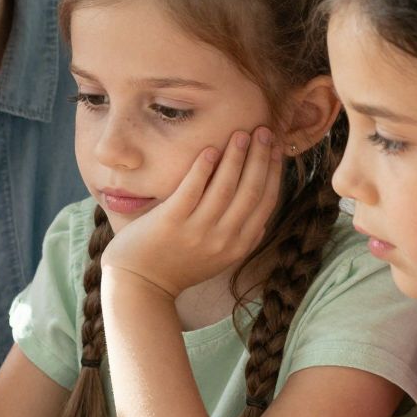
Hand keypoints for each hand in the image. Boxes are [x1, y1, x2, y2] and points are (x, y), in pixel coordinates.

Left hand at [101, 127, 281, 299]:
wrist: (140, 285)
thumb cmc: (177, 267)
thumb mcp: (219, 259)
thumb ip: (240, 240)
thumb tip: (263, 219)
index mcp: (239, 246)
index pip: (265, 202)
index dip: (273, 172)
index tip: (277, 148)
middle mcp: (223, 239)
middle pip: (250, 191)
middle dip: (260, 158)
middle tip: (263, 131)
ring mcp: (197, 231)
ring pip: (225, 188)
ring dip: (236, 157)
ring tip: (241, 134)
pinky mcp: (171, 222)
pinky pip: (192, 190)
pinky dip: (203, 169)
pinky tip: (210, 150)